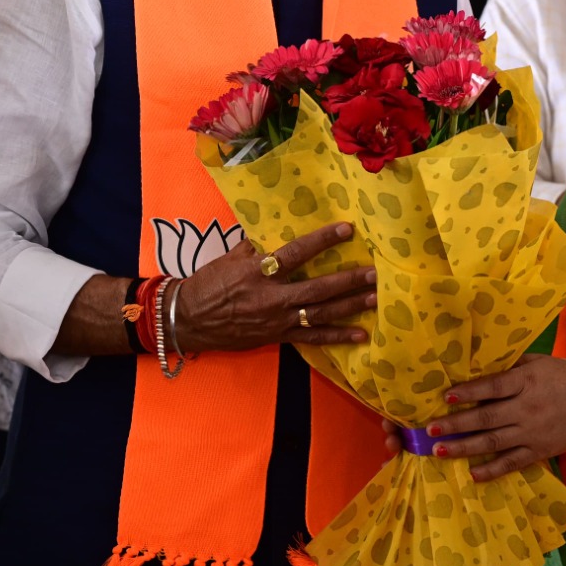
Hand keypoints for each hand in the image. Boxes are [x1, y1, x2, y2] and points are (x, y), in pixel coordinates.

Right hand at [175, 222, 377, 350]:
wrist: (188, 319)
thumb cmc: (209, 283)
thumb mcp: (230, 256)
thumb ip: (258, 245)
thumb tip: (280, 227)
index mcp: (259, 271)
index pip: (296, 253)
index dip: (322, 241)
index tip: (347, 229)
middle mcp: (272, 297)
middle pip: (317, 289)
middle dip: (349, 281)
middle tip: (375, 274)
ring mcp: (277, 320)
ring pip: (321, 314)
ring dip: (351, 307)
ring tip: (376, 299)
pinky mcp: (278, 337)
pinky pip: (313, 338)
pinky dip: (337, 337)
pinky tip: (360, 335)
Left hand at [421, 355, 565, 481]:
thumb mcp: (541, 362)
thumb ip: (513, 364)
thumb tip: (482, 363)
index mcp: (526, 382)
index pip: (493, 388)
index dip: (469, 392)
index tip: (446, 396)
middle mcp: (526, 409)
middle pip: (486, 418)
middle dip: (456, 424)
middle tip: (430, 430)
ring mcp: (531, 433)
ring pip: (493, 442)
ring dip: (465, 448)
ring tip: (440, 451)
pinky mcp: (538, 451)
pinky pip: (511, 463)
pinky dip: (492, 470)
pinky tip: (472, 474)